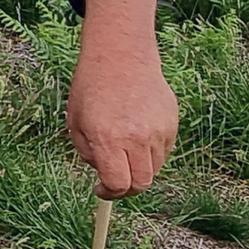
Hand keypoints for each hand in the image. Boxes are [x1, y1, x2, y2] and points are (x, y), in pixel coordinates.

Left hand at [66, 0, 176, 198]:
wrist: (120, 55)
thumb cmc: (91, 87)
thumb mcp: (75, 123)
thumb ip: (88, 154)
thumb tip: (104, 175)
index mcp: (109, 138)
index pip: (118, 184)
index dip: (108, 194)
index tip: (101, 189)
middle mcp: (137, 137)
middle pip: (141, 184)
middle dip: (126, 189)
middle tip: (114, 181)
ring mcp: (159, 130)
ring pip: (154, 168)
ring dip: (138, 168)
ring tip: (123, 147)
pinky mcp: (172, 122)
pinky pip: (164, 150)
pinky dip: (150, 151)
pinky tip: (136, 131)